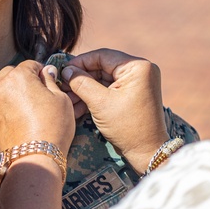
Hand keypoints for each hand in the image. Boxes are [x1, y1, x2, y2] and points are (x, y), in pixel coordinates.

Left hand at [0, 61, 74, 153]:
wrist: (35, 158)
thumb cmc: (53, 127)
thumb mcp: (61, 99)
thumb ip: (51, 81)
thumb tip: (46, 72)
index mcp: (18, 76)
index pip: (30, 64)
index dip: (41, 71)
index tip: (47, 80)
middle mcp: (0, 86)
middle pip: (12, 73)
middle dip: (23, 79)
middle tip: (38, 92)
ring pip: (1, 87)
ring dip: (11, 90)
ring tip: (26, 104)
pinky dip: (5, 105)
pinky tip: (18, 116)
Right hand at [62, 49, 168, 171]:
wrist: (147, 152)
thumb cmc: (127, 127)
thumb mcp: (100, 103)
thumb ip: (81, 83)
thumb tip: (66, 70)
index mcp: (137, 67)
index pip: (102, 56)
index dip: (79, 62)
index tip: (62, 70)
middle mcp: (140, 70)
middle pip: (102, 67)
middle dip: (81, 79)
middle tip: (62, 86)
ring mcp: (136, 83)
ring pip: (103, 80)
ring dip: (85, 89)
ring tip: (67, 99)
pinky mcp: (132, 94)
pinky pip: (109, 89)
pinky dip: (94, 96)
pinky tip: (77, 106)